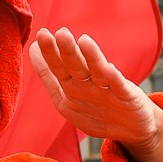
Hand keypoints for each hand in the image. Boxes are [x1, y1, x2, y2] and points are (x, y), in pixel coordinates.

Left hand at [28, 28, 162, 161]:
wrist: (130, 129)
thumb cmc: (96, 111)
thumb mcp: (66, 99)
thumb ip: (49, 76)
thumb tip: (32, 48)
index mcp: (72, 85)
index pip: (58, 67)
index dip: (49, 53)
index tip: (41, 35)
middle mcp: (89, 83)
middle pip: (76, 65)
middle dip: (68, 50)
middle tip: (60, 33)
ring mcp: (108, 88)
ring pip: (98, 71)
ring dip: (91, 56)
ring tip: (84, 41)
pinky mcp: (127, 96)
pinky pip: (119, 87)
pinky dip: (114, 78)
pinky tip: (109, 69)